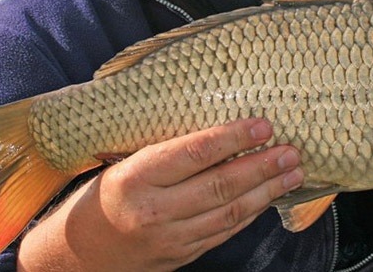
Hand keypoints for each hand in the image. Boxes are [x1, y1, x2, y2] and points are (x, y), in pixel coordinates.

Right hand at [17, 118, 302, 270]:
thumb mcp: (120, 163)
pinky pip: (225, 231)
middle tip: (291, 149)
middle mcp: (153, 211)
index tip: (262, 124)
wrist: (78, 255)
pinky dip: (252, 212)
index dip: (232, 138)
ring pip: (230, 212)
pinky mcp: (182, 255)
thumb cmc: (102, 196)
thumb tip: (214, 117)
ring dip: (267, 190)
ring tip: (294, 170)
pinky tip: (271, 195)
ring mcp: (170, 238)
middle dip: (262, 166)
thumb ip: (163, 148)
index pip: (192, 154)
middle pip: (220, 186)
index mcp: (134, 178)